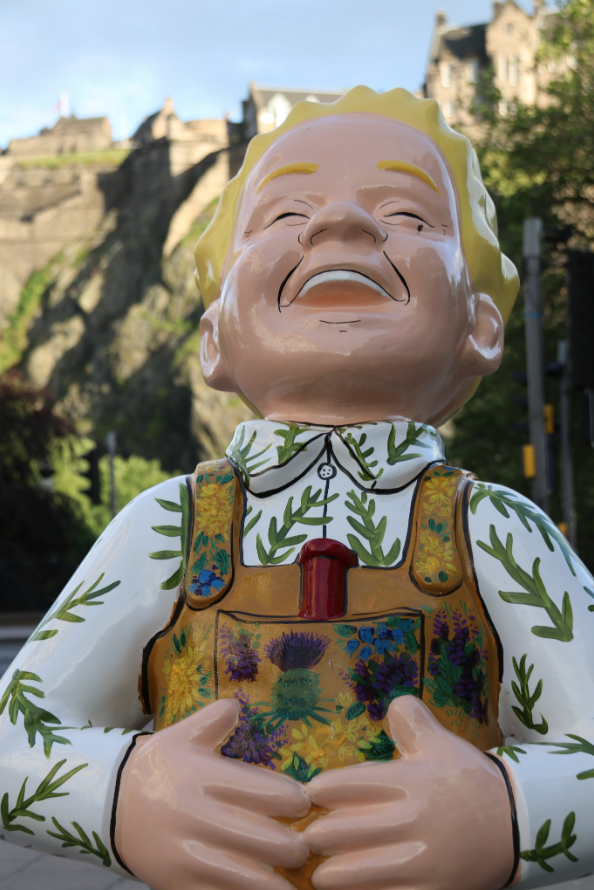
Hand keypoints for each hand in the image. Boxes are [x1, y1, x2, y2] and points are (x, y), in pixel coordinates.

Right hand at [115, 698, 309, 889]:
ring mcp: (187, 855)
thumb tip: (237, 705)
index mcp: (204, 777)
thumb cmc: (157, 767)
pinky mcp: (177, 885)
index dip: (294, 800)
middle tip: (305, 844)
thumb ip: (213, 719)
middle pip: (266, 839)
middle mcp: (197, 816)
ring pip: (249, 877)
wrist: (108, 805)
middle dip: (294, 845)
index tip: (304, 803)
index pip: (267, 792)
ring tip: (293, 874)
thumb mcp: (180, 735)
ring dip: (278, 880)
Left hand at [305, 696, 513, 889]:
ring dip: (332, 874)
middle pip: (343, 831)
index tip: (310, 794)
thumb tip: (392, 703)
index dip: (321, 790)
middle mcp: (411, 821)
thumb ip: (411, 720)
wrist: (516, 824)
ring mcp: (422, 861)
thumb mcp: (441, 742)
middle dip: (319, 836)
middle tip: (307, 838)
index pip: (347, 785)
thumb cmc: (468, 779)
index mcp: (410, 782)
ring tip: (321, 874)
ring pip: (357, 870)